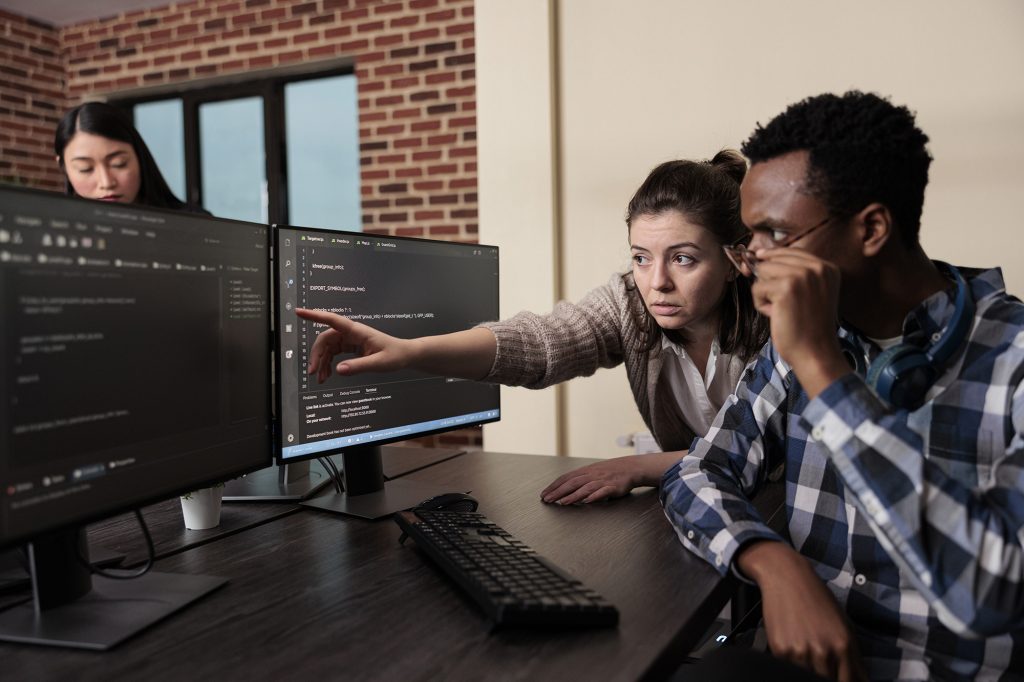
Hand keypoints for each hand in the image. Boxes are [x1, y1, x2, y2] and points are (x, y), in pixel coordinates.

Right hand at [295, 308, 411, 381]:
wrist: (405, 355)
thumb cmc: (395, 355)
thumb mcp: (379, 363)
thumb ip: (359, 366)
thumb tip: (338, 370)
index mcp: (357, 331)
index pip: (332, 320)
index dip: (314, 316)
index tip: (299, 312)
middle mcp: (351, 333)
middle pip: (325, 339)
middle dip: (317, 354)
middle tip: (313, 372)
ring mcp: (349, 340)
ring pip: (328, 348)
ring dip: (321, 362)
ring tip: (320, 379)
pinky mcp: (350, 347)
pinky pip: (333, 353)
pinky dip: (328, 363)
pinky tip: (328, 374)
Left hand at [541, 457, 641, 503]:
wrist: (630, 468)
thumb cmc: (610, 471)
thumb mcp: (593, 472)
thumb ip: (580, 479)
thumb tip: (564, 488)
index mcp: (585, 471)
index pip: (566, 477)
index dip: (554, 486)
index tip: (544, 494)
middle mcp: (592, 474)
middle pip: (572, 482)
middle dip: (558, 491)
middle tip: (548, 500)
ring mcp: (602, 480)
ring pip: (585, 488)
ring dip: (573, 495)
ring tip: (562, 502)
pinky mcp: (613, 487)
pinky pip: (602, 492)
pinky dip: (594, 496)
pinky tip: (586, 501)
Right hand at [739, 541, 867, 681]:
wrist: (787, 577)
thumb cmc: (817, 598)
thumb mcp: (844, 624)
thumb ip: (853, 657)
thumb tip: (860, 680)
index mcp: (843, 645)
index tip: (842, 680)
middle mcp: (823, 650)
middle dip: (829, 678)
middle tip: (823, 665)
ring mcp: (800, 652)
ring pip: (808, 678)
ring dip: (809, 672)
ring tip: (807, 654)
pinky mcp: (780, 650)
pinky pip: (788, 669)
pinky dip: (792, 665)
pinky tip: (794, 649)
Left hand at [751, 248, 849, 397]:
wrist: (815, 352)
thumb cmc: (808, 327)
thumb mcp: (811, 292)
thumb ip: (796, 273)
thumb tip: (760, 256)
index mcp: (826, 267)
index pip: (790, 251)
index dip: (772, 256)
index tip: (759, 257)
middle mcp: (817, 267)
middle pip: (773, 259)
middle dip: (769, 280)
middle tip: (782, 303)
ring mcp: (801, 276)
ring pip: (762, 271)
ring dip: (764, 292)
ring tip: (780, 309)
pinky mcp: (785, 287)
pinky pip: (757, 288)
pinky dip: (760, 304)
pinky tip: (776, 315)